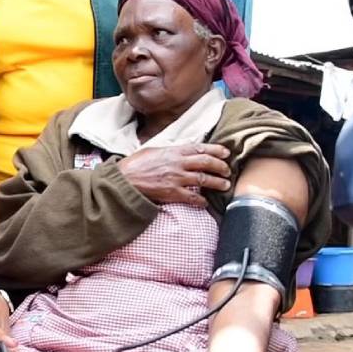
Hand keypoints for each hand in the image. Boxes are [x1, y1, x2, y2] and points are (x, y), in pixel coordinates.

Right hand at [117, 143, 232, 206]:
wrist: (124, 181)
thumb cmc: (135, 165)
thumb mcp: (153, 151)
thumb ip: (170, 151)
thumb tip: (181, 151)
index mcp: (174, 151)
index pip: (200, 148)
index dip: (216, 150)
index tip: (226, 152)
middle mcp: (178, 164)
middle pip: (206, 163)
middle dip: (221, 166)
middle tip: (228, 171)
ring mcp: (176, 179)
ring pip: (204, 180)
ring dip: (217, 183)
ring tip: (225, 185)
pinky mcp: (172, 193)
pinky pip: (192, 198)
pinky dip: (201, 201)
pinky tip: (205, 202)